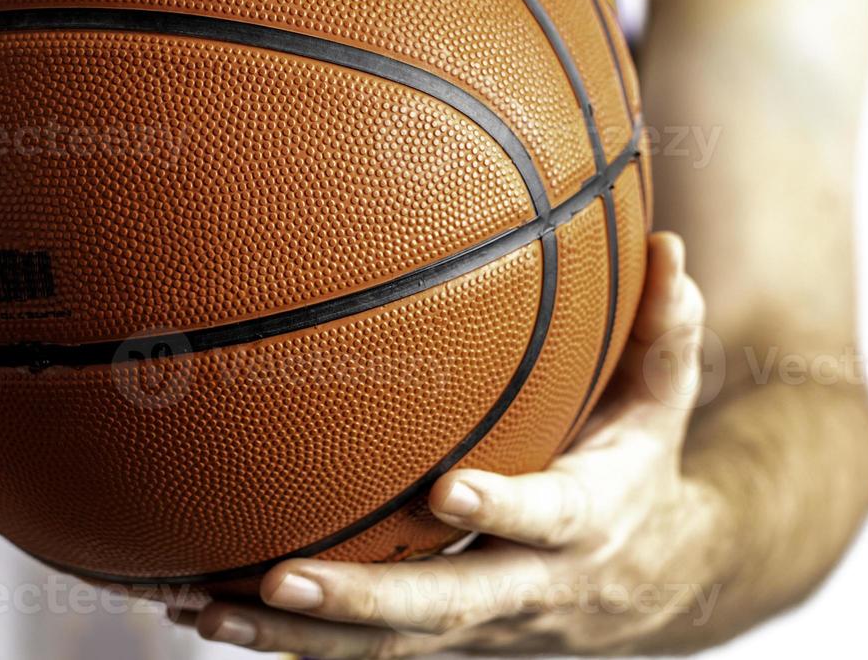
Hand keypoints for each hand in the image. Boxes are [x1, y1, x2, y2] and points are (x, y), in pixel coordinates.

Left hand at [178, 232, 729, 656]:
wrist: (652, 584)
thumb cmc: (638, 466)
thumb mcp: (663, 401)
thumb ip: (662, 333)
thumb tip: (669, 247)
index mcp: (586, 520)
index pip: (548, 521)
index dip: (503, 512)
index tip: (447, 491)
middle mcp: (527, 585)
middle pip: (443, 609)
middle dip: (361, 601)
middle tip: (279, 578)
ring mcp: (475, 621)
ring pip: (384, 646)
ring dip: (292, 636)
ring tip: (198, 607)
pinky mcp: (437, 635)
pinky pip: (356, 648)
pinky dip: (282, 638)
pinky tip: (198, 609)